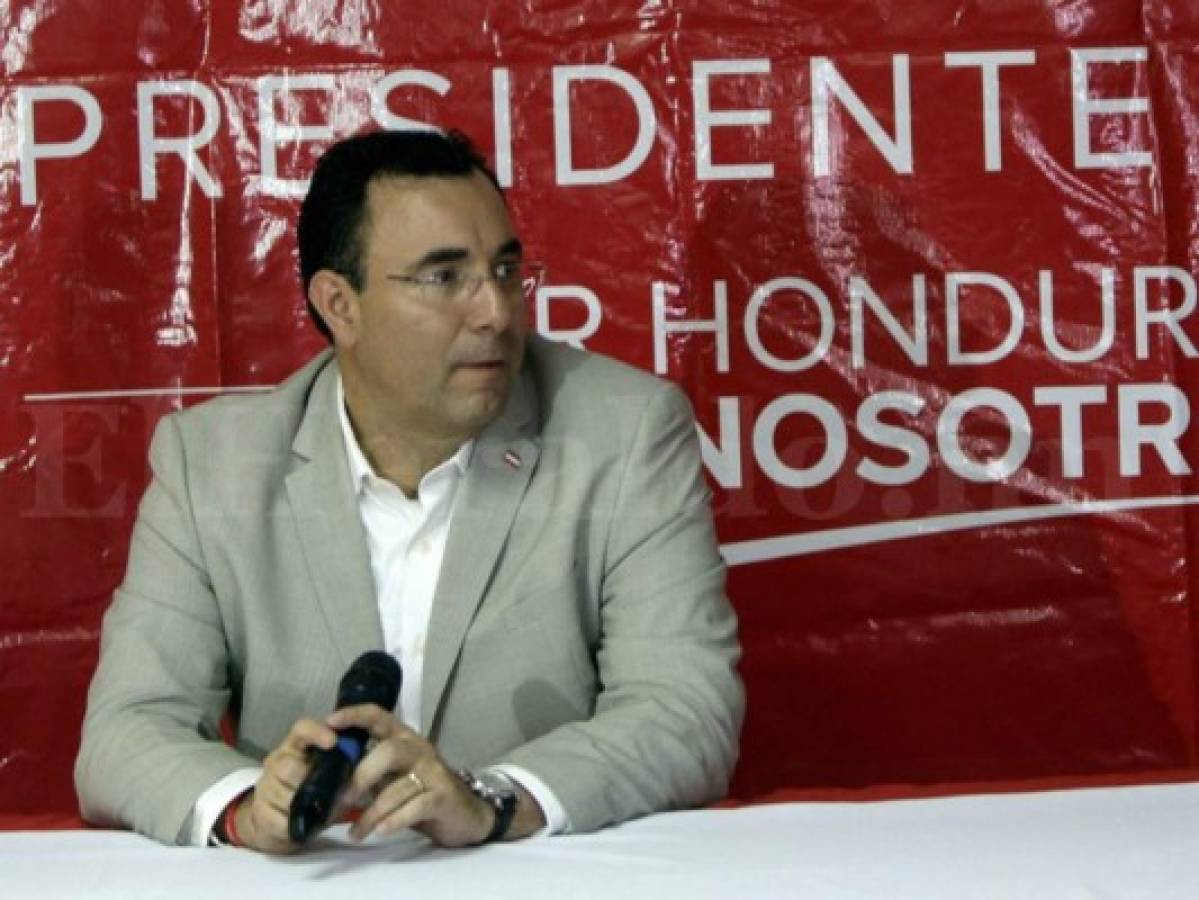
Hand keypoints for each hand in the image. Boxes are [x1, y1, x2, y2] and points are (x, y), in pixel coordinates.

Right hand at [233, 718, 338, 853]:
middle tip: (324, 793)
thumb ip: (342, 771)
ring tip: (315, 810)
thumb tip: (361, 774)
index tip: (333, 742)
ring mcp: (265, 787)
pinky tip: (302, 825)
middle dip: (308, 782)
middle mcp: (277, 762)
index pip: (301, 730)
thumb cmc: (310, 793)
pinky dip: (294, 824)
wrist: (277, 821)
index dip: (316, 732)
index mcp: (296, 748)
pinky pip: (279, 819)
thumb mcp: (328, 778)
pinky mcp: (260, 812)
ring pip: (282, 794)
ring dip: (303, 805)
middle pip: (288, 765)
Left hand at [328, 704, 494, 845]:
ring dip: (373, 813)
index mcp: (404, 739)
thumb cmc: (422, 792)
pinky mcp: (442, 796)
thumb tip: (331, 780)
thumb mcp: (394, 777)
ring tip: (357, 832)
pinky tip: (381, 831)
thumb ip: (370, 772)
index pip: (379, 717)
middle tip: (343, 799)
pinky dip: (395, 820)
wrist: (464, 814)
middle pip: (389, 751)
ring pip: (399, 787)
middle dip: (363, 775)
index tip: (330, 721)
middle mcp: (419, 749)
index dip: (355, 715)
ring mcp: (434, 772)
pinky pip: (415, 807)